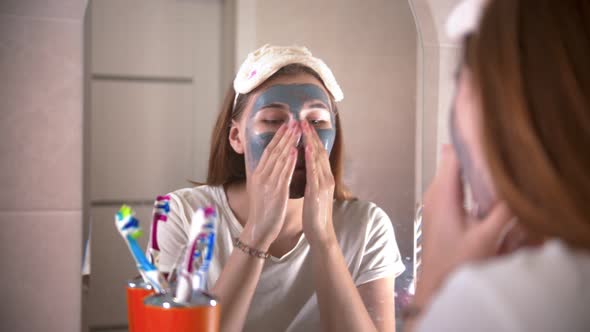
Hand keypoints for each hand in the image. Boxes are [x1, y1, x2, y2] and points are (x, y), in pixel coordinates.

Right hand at [242, 122, 300, 249]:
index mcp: (257, 173)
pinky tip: (295, 151)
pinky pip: (284, 173)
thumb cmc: (262, 209)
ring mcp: (268, 183)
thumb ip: (265, 174)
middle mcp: (261, 175)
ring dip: (289, 143)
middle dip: (285, 135)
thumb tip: (271, 162)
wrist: (258, 228)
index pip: (268, 150)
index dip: (278, 136)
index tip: (286, 124)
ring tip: (298, 130)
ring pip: (280, 159)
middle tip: (294, 121)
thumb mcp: (260, 188)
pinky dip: (290, 161)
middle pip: (274, 150)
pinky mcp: (276, 192)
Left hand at [301, 120, 335, 245]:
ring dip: (310, 141)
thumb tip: (306, 167)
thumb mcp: (314, 192)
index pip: (318, 153)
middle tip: (303, 120)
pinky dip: (310, 158)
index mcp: (324, 177)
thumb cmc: (315, 213)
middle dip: (311, 135)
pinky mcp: (318, 191)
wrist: (321, 232)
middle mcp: (326, 177)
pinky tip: (306, 148)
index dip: (312, 138)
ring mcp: (323, 183)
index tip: (304, 125)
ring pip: (318, 158)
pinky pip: (314, 171)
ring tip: (304, 127)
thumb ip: (312, 179)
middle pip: (319, 151)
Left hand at [415, 145, 514, 305]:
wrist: (435, 283)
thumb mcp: (486, 237)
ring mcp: (434, 199)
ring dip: (472, 167)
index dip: (470, 140)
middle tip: (497, 150)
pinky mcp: (438, 208)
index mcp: (442, 194)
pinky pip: (452, 184)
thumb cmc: (454, 262)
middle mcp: (434, 192)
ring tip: (494, 165)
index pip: (453, 154)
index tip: (488, 133)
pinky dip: (467, 180)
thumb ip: (503, 211)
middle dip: (474, 153)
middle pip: (453, 159)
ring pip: (453, 172)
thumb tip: (519, 188)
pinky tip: (483, 187)